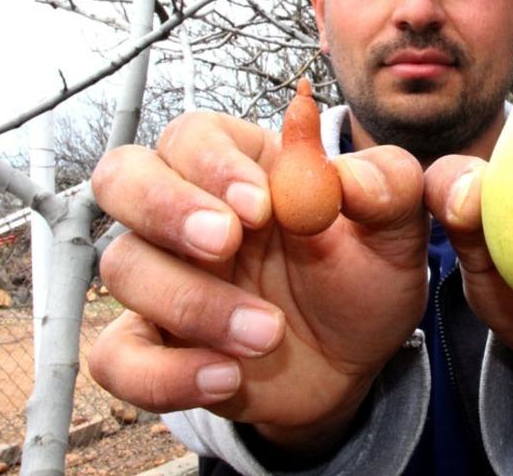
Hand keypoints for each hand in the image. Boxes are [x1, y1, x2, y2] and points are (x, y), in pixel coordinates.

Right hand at [88, 111, 429, 449]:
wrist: (354, 361)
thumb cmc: (365, 276)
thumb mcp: (396, 230)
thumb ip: (387, 188)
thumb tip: (349, 176)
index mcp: (241, 165)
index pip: (193, 135)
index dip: (213, 164)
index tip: (261, 205)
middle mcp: (186, 211)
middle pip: (122, 177)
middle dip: (164, 207)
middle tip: (225, 243)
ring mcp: (162, 276)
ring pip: (124, 266)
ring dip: (192, 303)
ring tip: (268, 333)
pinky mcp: (154, 344)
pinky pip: (116, 357)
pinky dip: (163, 373)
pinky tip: (226, 377)